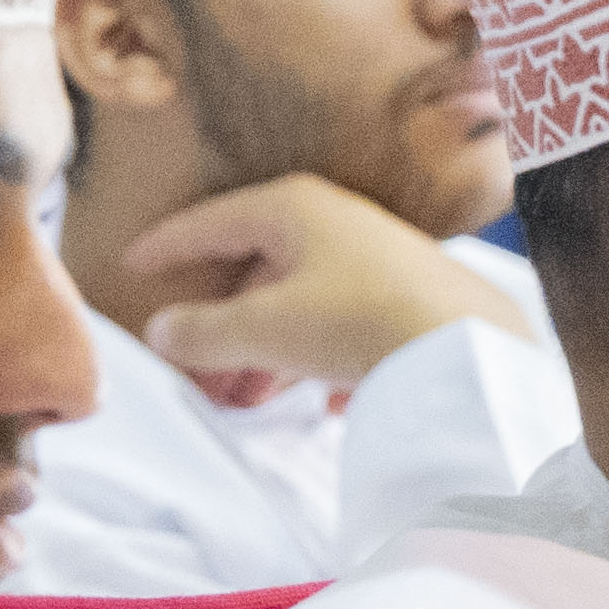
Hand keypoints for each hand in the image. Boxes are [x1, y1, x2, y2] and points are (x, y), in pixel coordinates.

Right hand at [120, 175, 510, 402]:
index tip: (134, 265)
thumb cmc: (362, 322)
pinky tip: (328, 400)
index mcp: (293, 208)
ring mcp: (381, 258)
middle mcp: (339, 221)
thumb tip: (162, 333)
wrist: (473, 347)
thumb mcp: (267, 330)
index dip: (168, 246)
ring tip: (254, 397)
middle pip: (260, 266)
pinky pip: (352, 327)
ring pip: (305, 301)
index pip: (211, 222)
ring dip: (272, 349)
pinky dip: (325, 359)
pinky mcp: (415, 300)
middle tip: (199, 367)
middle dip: (225, 321)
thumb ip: (205, 332)